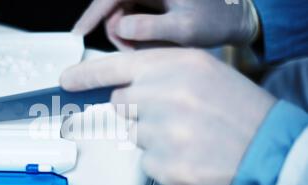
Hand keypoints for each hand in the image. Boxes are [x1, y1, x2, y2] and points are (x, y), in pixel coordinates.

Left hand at [60, 49, 274, 184]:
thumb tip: (123, 87)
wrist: (268, 149)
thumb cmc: (239, 111)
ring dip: (153, 136)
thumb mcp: (201, 74)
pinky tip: (189, 154)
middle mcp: (165, 95)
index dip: (87, 75)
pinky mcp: (164, 165)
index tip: (67, 82)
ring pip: (133, 134)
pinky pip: (146, 162)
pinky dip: (163, 161)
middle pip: (121, 103)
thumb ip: (159, 75)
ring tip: (188, 135)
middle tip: (173, 116)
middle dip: (138, 110)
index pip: (115, 67)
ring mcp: (162, 132)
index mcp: (176, 66)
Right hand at [73, 0, 259, 49]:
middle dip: (118, 32)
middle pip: (113, 8)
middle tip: (134, 52)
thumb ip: (151, 27)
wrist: (233, 18)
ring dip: (129, 36)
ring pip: (121, 15)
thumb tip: (120, 29)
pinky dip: (137, 34)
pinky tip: (153, 42)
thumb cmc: (215, 19)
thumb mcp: (185, 28)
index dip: (92, 14)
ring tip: (151, 48)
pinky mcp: (151, 2)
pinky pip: (132, 19)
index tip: (78, 34)